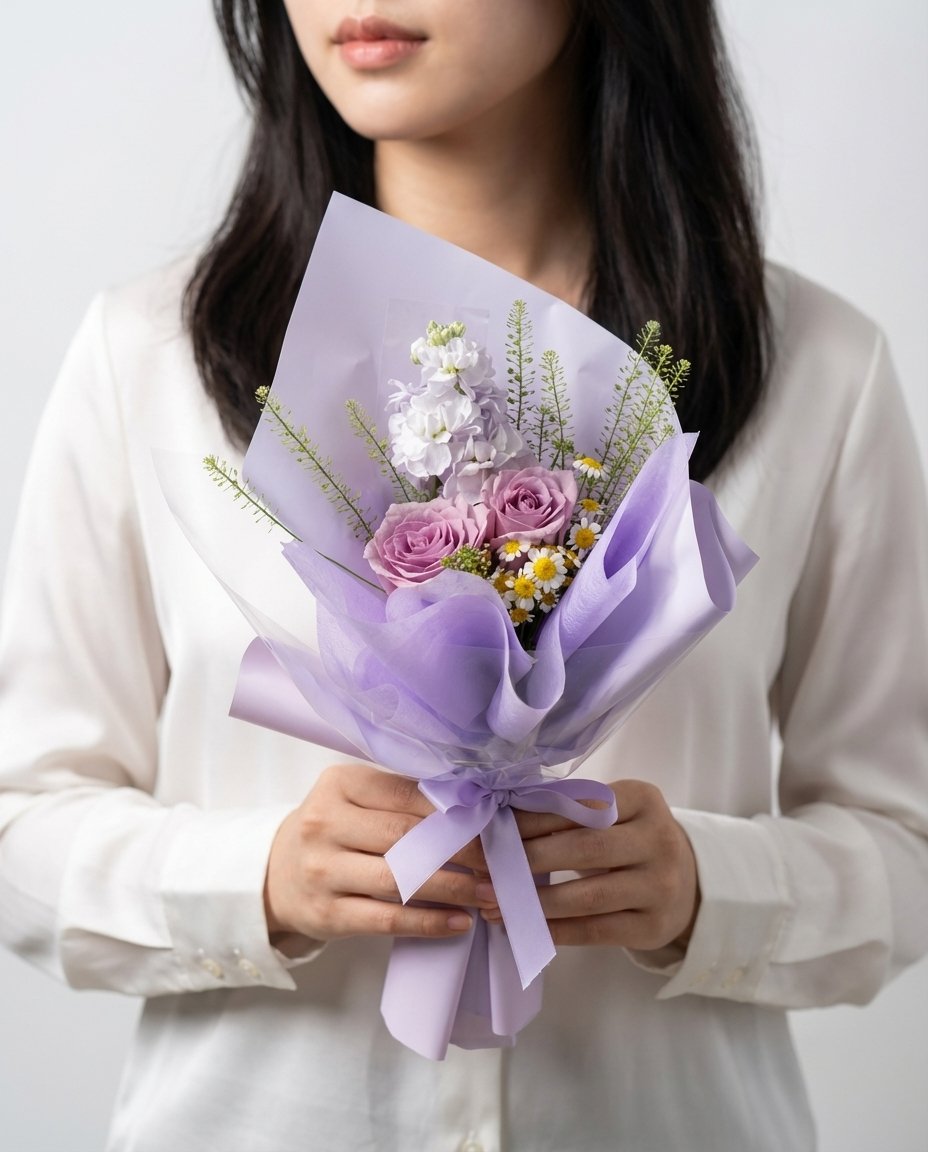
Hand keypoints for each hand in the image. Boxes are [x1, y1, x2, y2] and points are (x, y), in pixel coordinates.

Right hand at [264, 762, 490, 942]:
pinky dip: (428, 923)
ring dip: (453, 888)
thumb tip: (474, 806)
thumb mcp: (355, 799)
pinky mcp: (327, 914)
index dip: (455, 812)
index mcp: (339, 784)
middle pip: (406, 837)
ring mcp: (323, 870)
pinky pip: (386, 920)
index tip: (494, 824)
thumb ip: (401, 798)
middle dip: (463, 851)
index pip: (407, 795)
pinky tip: (460, 922)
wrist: (274, 875)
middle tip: (502, 862)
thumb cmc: (333, 830)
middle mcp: (325, 823)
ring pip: (399, 880)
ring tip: (490, 894)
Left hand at [481, 780, 699, 950]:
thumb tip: (498, 819)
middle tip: (482, 867)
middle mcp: (658, 839)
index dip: (531, 819)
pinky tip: (524, 927)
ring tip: (493, 901)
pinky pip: (595, 930)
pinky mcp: (653, 927)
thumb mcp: (611, 815)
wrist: (686, 883)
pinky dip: (555, 930)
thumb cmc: (628, 839)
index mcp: (642, 799)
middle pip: (583, 848)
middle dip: (526, 858)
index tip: (488, 828)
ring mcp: (660, 886)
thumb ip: (567, 812)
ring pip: (587, 895)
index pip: (580, 806)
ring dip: (534, 900)